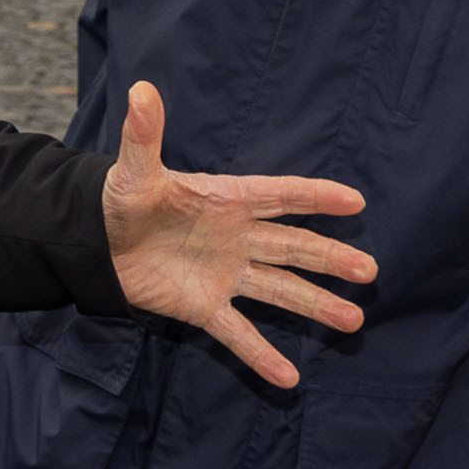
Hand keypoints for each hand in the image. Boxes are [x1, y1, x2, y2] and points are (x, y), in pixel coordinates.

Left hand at [97, 79, 371, 390]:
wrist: (98, 243)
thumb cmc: (122, 200)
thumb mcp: (134, 170)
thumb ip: (144, 135)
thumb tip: (141, 89)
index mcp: (227, 199)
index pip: (279, 196)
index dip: (315, 197)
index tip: (354, 201)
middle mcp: (237, 237)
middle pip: (293, 247)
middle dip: (331, 258)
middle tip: (369, 271)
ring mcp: (226, 275)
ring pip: (280, 290)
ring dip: (315, 305)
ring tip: (353, 320)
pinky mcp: (205, 308)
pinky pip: (239, 334)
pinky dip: (262, 357)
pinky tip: (290, 379)